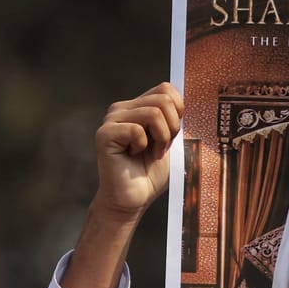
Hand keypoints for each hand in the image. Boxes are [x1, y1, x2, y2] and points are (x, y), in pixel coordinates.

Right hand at [93, 83, 182, 216]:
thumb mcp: (169, 141)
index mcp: (137, 106)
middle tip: (161, 149)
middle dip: (171, 128)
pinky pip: (137, 130)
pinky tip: (133, 156)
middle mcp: (122, 108)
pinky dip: (143, 147)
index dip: (178, 110)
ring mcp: (111, 120)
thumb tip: (184, 100)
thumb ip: (173, 118)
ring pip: (153, 113)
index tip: (172, 135)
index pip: (165, 89)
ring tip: (151, 154)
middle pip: (162, 99)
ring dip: (160, 139)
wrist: (133, 199)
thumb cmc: (151, 173)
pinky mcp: (104, 134)